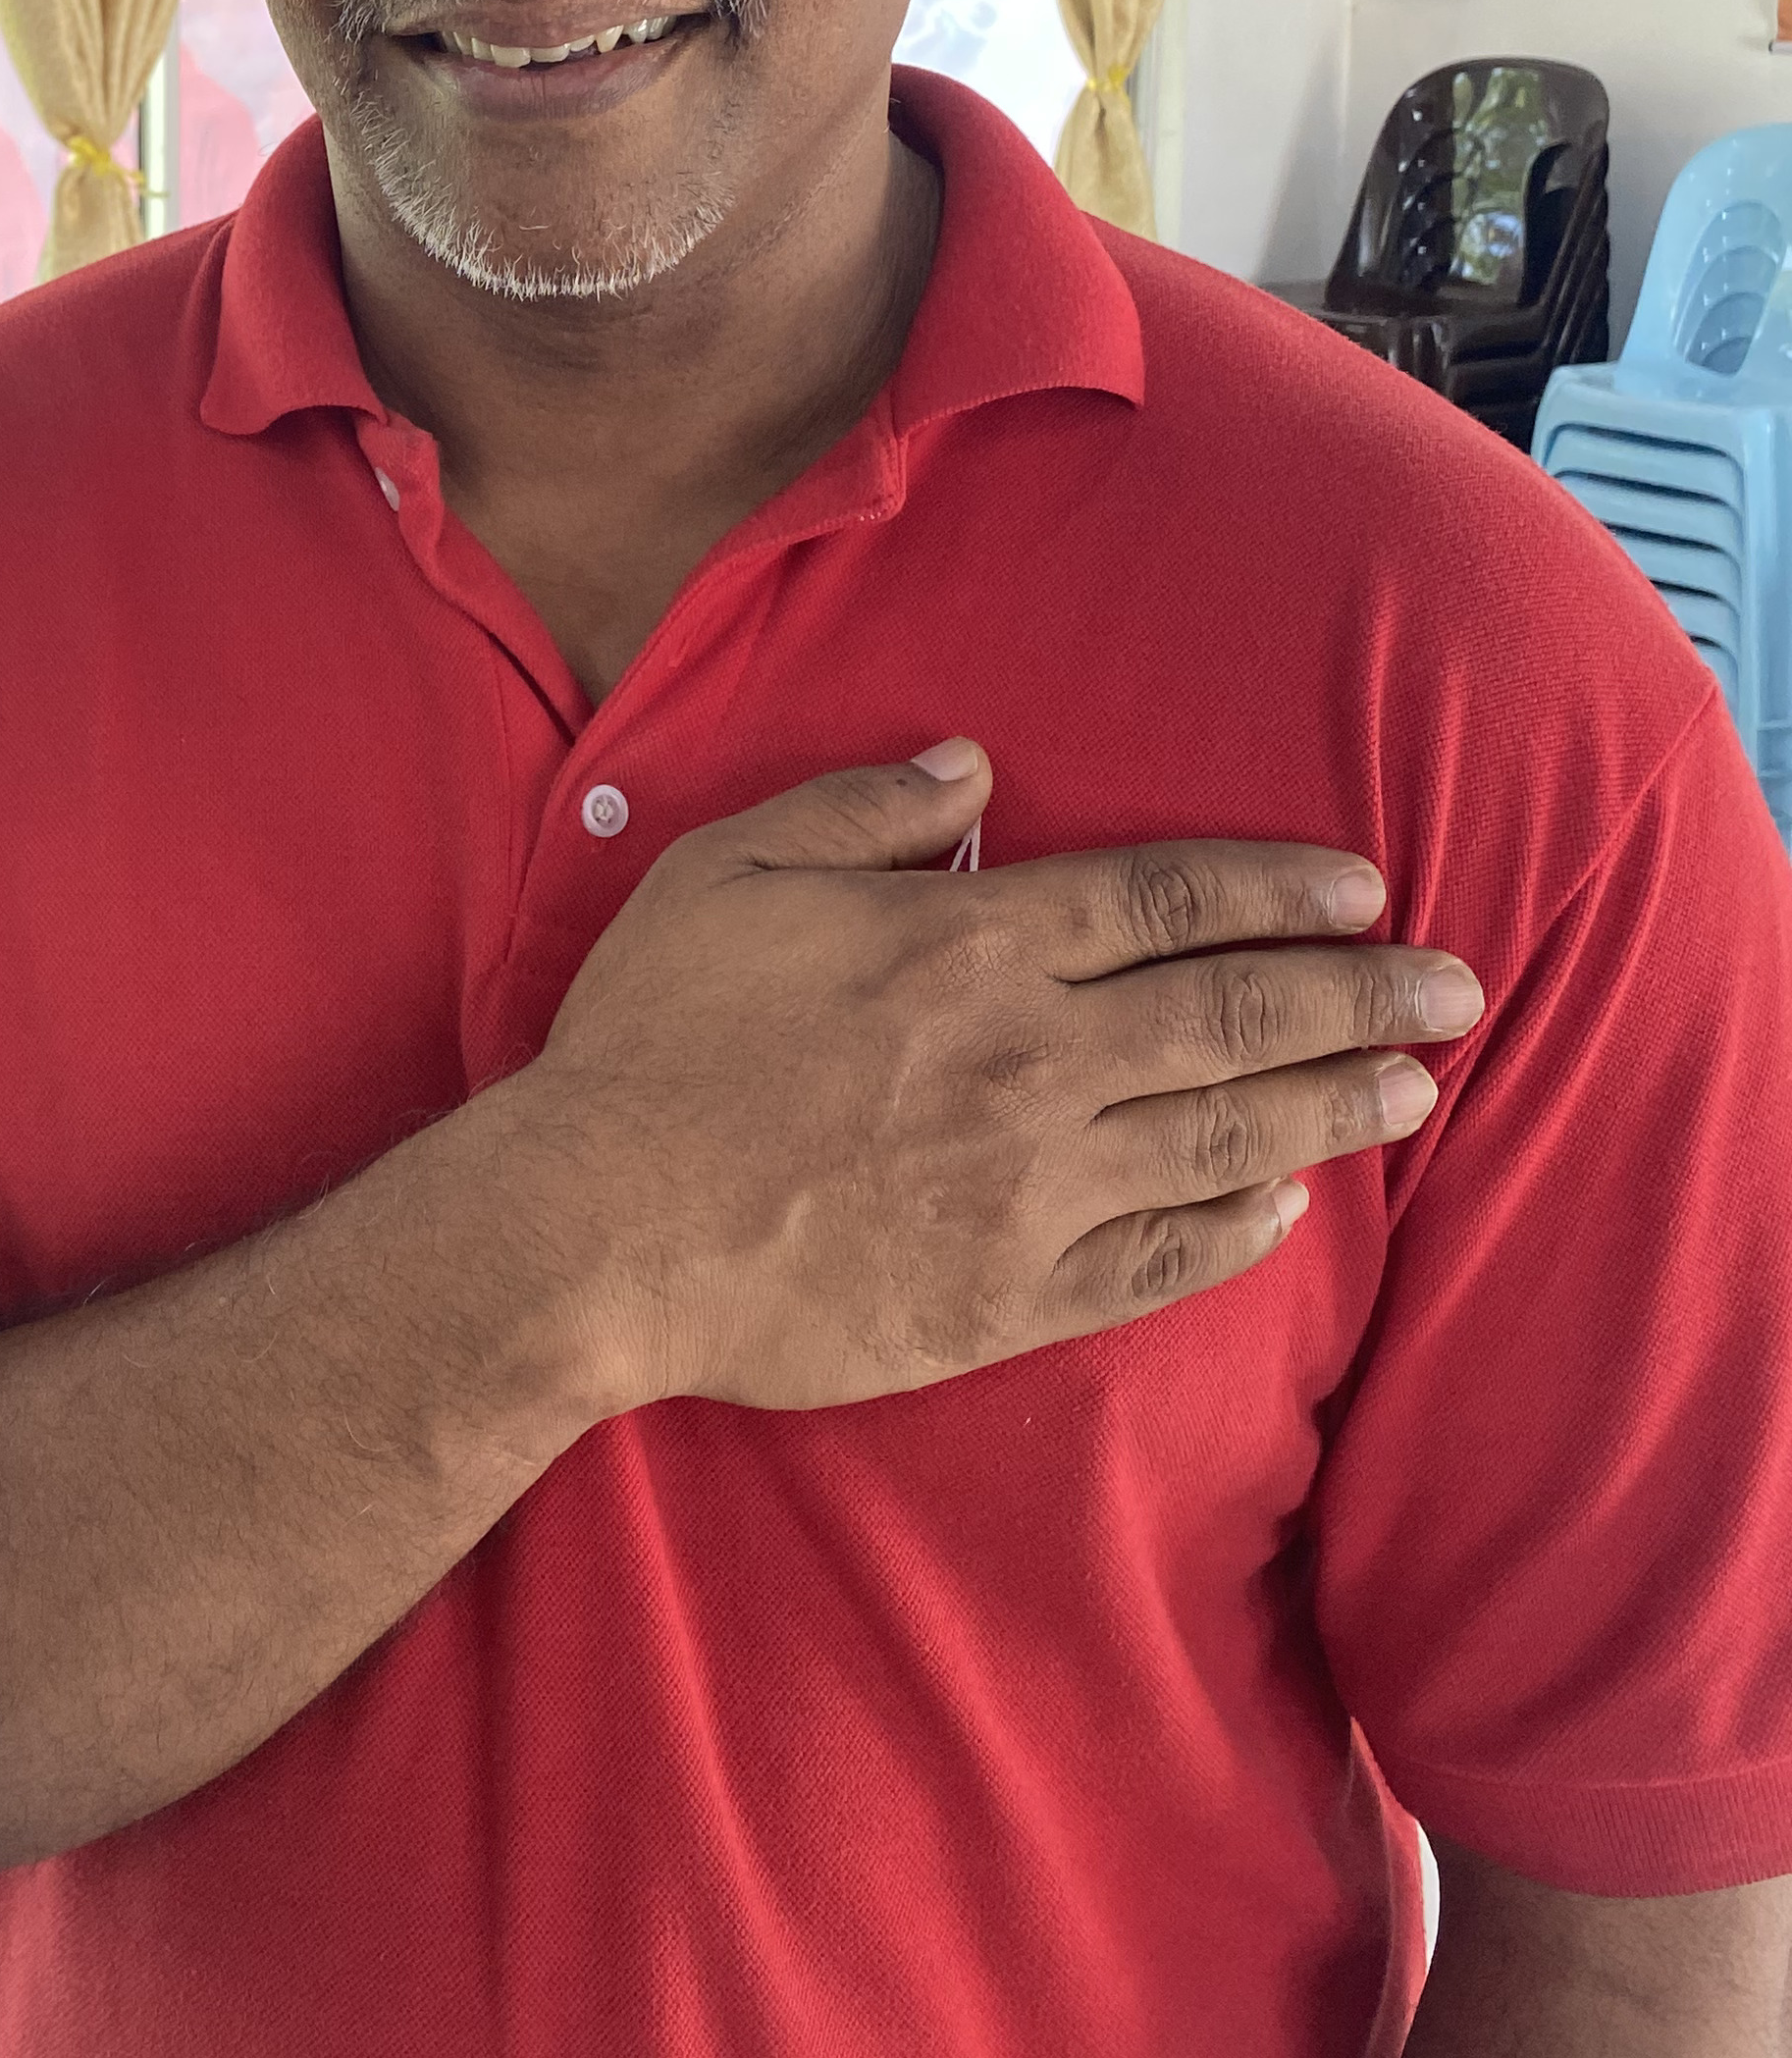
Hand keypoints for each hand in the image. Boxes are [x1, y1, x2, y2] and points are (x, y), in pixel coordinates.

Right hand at [519, 743, 1479, 1415]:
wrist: (598, 1228)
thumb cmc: (652, 1039)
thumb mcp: (729, 871)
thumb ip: (860, 810)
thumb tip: (971, 763)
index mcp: (970, 946)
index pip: (1163, 901)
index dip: (1275, 890)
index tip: (1366, 890)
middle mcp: (1029, 1059)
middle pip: (1232, 1015)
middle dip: (1360, 996)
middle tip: (1459, 987)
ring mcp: (1030, 1186)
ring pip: (1223, 1137)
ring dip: (1332, 1106)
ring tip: (1412, 1087)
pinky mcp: (1008, 1294)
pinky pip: (1156, 1261)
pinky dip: (1234, 1231)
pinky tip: (1284, 1209)